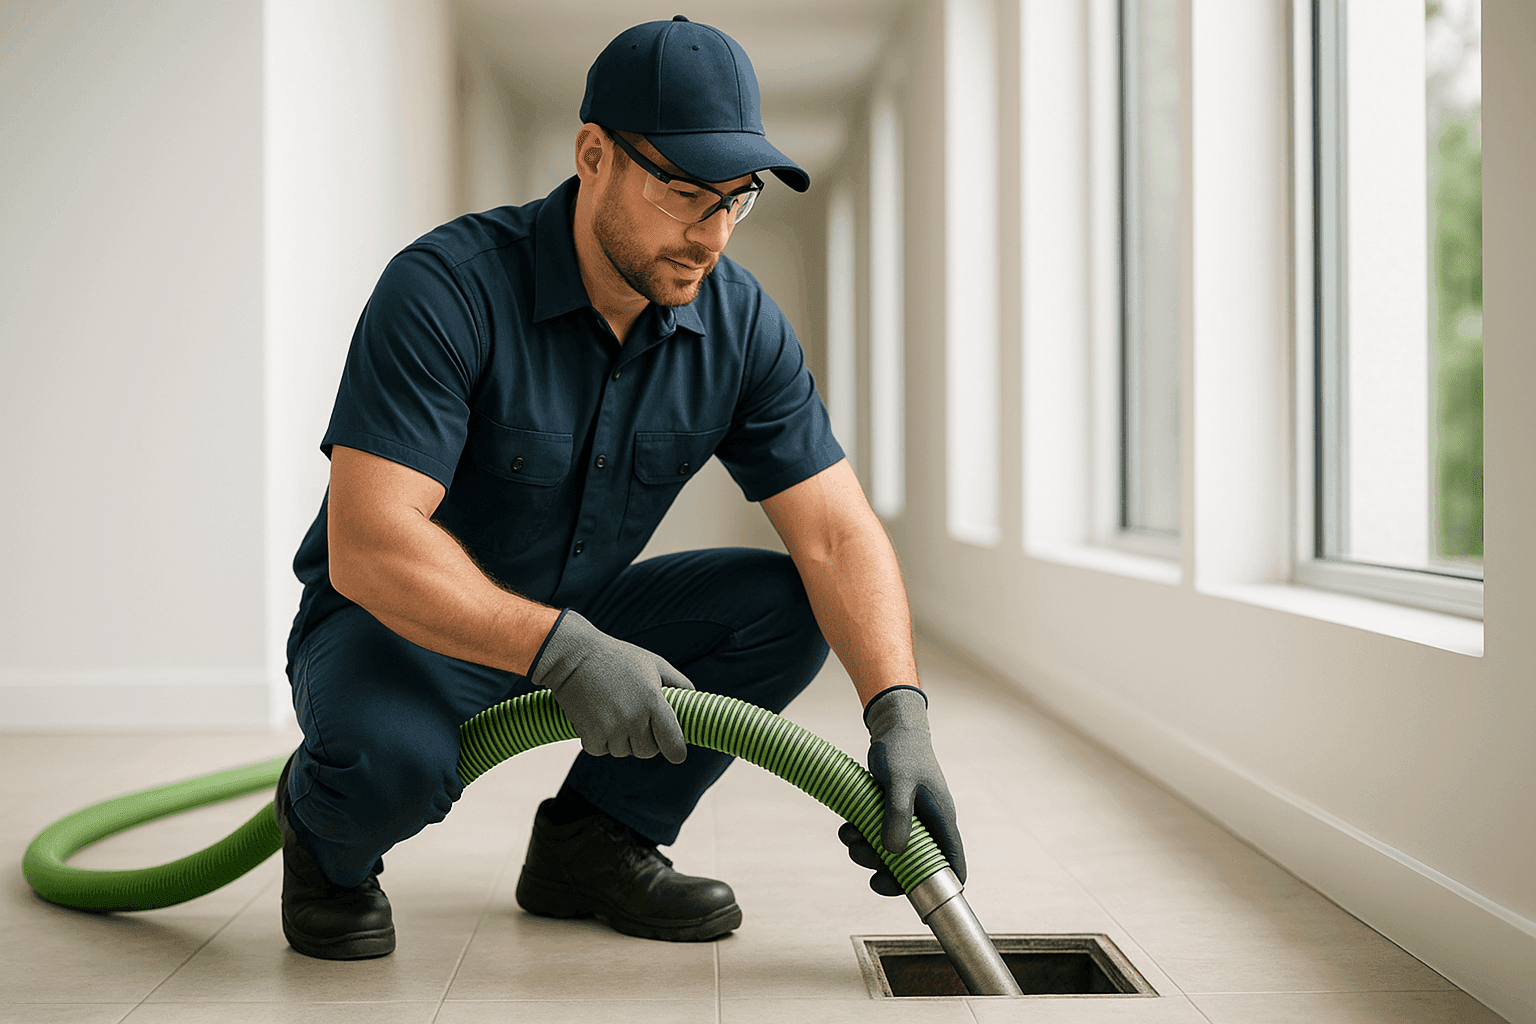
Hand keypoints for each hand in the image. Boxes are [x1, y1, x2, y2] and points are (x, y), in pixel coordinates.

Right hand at [528, 610, 692, 762]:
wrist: (573, 656)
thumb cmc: (617, 657)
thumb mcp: (654, 663)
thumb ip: (678, 682)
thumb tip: (695, 700)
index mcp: (654, 702)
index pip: (673, 743)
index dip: (677, 751)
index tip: (677, 753)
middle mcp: (634, 718)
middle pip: (648, 751)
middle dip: (644, 741)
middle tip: (635, 720)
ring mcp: (611, 729)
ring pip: (623, 752)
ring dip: (620, 739)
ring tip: (612, 713)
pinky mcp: (590, 735)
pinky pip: (601, 751)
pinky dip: (599, 740)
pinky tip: (596, 719)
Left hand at [839, 685, 964, 895]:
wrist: (892, 726)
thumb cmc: (902, 750)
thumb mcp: (899, 781)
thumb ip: (898, 814)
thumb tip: (894, 853)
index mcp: (941, 821)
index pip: (953, 865)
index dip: (942, 889)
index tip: (917, 902)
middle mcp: (929, 826)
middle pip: (915, 868)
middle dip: (888, 872)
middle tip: (866, 866)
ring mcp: (911, 820)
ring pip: (891, 854)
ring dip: (867, 852)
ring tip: (849, 836)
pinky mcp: (892, 814)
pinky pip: (878, 837)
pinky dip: (861, 836)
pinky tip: (848, 826)